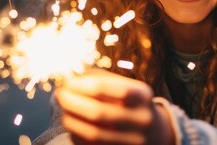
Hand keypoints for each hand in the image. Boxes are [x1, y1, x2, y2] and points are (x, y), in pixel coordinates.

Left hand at [55, 69, 173, 144]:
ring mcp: (135, 140)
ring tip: (64, 111)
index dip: (81, 85)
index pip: (106, 88)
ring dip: (72, 121)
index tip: (67, 83)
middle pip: (98, 113)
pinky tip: (73, 126)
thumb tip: (71, 79)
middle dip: (72, 103)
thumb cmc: (134, 104)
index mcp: (142, 95)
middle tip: (59, 96)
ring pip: (94, 134)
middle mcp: (142, 119)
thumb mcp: (128, 87)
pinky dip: (79, 136)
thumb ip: (102, 80)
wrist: (157, 133)